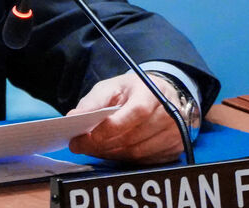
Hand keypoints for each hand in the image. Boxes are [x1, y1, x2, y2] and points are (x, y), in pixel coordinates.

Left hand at [65, 72, 186, 163]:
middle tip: (81, 146)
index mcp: (152, 92)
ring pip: (138, 153)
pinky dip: (124, 159)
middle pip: (133, 137)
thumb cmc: (133, 91)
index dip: (110, 128)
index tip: (86, 137)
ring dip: (111, 154)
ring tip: (93, 149)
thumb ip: (92, 102)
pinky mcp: (175, 149)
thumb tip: (73, 117)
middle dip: (102, 145)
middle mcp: (169, 114)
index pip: (135, 113)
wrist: (160, 95)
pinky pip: (145, 161)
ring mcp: (174, 133)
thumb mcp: (111, 87)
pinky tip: (111, 152)